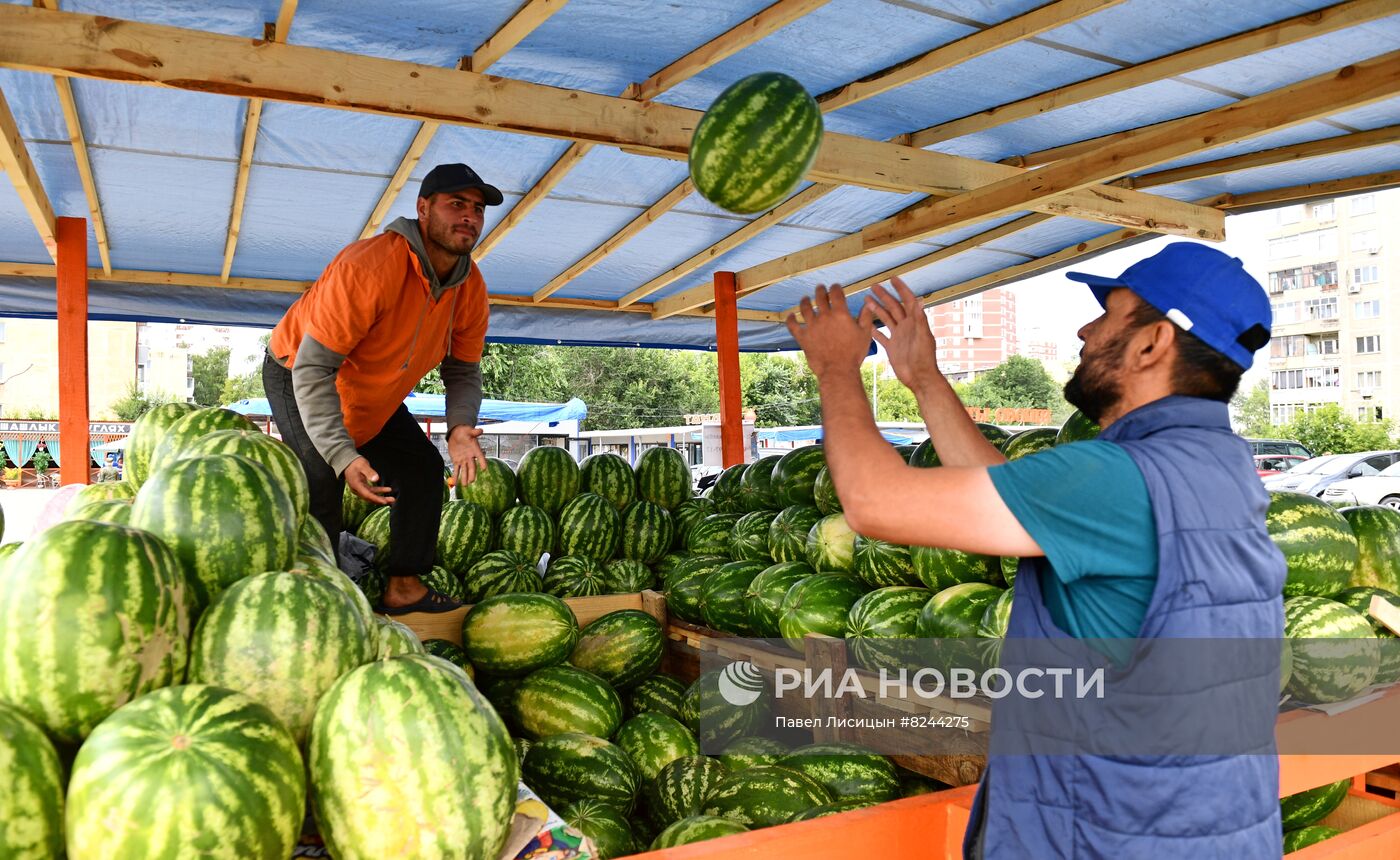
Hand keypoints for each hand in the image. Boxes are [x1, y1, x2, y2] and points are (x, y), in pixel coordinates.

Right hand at [344, 456, 393, 504]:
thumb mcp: (363, 465)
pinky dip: (379, 491)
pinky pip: (371, 491)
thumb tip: (376, 479)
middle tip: (391, 500)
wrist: (348, 462)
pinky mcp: (362, 487)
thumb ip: (369, 472)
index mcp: (356, 485)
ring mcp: (360, 489)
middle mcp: (357, 489)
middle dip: (380, 500)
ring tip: (391, 498)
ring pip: (371, 495)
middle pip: (369, 497)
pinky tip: (387, 490)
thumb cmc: (355, 463)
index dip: (376, 498)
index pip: (367, 494)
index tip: (384, 502)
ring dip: (381, 497)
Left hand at [448, 425, 484, 489]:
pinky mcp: (457, 461)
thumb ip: (474, 432)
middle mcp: (470, 456)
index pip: (480, 457)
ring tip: (465, 485)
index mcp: (475, 449)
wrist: (457, 434)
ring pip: (465, 470)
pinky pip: (456, 470)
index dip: (482, 462)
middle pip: (472, 466)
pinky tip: (455, 483)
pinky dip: (456, 476)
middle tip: (472, 480)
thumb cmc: (465, 432)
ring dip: (465, 477)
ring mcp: (464, 460)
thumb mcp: (469, 431)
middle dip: (472, 474)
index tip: (484, 468)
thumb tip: (480, 430)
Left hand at [785, 284, 874, 379]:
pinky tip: (790, 316)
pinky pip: (793, 326)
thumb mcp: (865, 334)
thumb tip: (868, 304)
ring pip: (805, 308)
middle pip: (819, 297)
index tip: (835, 286)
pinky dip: (790, 320)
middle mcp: (824, 316)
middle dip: (820, 290)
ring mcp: (812, 326)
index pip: (836, 294)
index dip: (835, 287)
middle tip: (820, 288)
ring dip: (805, 301)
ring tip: (805, 299)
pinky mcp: (803, 337)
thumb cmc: (854, 353)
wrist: (838, 370)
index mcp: (840, 314)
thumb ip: (866, 317)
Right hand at [866, 276, 940, 390]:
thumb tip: (920, 300)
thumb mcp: (923, 337)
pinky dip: (874, 330)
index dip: (901, 289)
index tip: (892, 278)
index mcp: (915, 322)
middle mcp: (906, 327)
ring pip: (886, 319)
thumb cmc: (924, 359)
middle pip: (893, 307)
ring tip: (866, 300)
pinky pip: (881, 336)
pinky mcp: (892, 347)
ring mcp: (899, 337)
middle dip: (884, 296)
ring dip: (877, 309)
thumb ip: (920, 319)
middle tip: (873, 286)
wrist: (919, 378)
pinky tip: (866, 324)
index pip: (908, 301)